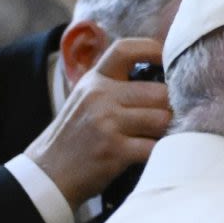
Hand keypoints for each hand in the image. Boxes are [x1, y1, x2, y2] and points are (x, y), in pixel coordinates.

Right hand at [23, 37, 172, 206]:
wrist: (49, 172)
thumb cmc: (76, 136)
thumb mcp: (87, 100)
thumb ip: (116, 86)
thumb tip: (162, 78)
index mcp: (95, 81)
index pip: (125, 50)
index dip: (153, 49)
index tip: (171, 61)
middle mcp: (100, 97)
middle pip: (159, 92)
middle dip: (172, 107)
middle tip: (174, 118)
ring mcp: (106, 123)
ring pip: (162, 119)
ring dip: (169, 131)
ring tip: (162, 137)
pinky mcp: (114, 150)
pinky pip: (154, 146)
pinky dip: (162, 152)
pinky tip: (157, 154)